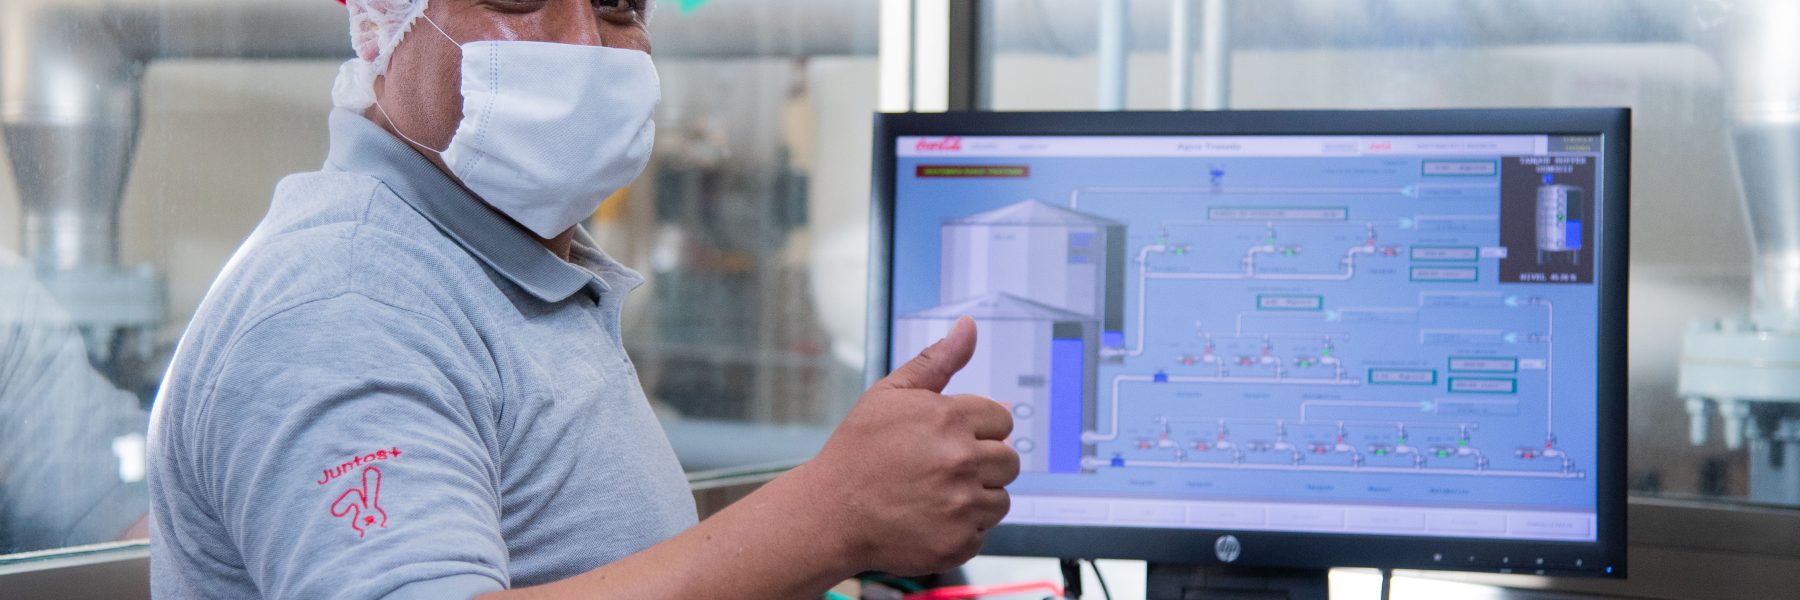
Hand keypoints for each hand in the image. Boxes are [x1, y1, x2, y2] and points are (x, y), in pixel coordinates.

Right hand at [801, 316, 1019, 575]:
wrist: (828, 512)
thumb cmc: (857, 451)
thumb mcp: (890, 394)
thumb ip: (936, 360)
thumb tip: (968, 326)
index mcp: (950, 418)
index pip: (1002, 420)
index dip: (977, 429)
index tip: (949, 440)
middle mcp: (961, 460)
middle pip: (1009, 460)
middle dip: (982, 463)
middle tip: (942, 469)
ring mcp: (961, 505)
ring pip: (1000, 499)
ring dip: (975, 497)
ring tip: (934, 495)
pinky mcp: (958, 542)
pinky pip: (982, 532)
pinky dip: (961, 529)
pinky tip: (930, 519)